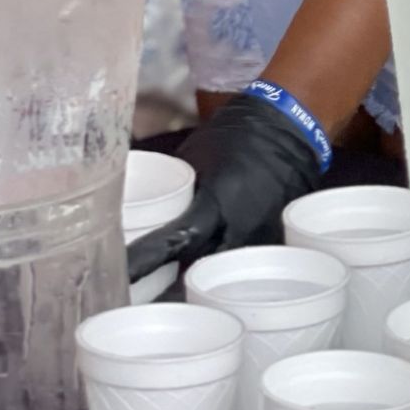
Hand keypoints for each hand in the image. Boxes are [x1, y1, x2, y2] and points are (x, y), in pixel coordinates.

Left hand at [125, 94, 325, 279]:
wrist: (289, 126)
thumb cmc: (237, 134)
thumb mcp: (195, 156)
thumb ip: (177, 191)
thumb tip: (150, 210)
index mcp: (215, 204)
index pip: (172, 243)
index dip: (143, 262)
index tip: (120, 277)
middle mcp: (241, 229)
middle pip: (199, 269)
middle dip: (174, 279)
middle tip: (149, 283)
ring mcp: (264, 239)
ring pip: (225, 270)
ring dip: (204, 271)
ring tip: (180, 276)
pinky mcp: (277, 241)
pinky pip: (247, 261)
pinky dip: (231, 263)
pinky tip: (219, 259)